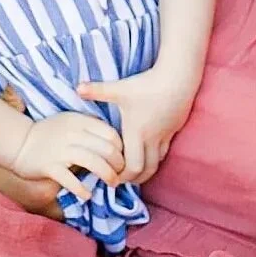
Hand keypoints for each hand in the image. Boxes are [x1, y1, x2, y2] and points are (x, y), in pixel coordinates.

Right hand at [11, 112, 124, 201]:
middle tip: (120, 174)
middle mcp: (73, 134)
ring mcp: (61, 150)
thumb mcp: (71, 122)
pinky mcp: (49, 166)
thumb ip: (90, 129)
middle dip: (119, 164)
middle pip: (106, 149)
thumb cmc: (49, 134)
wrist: (18, 142)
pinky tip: (87, 195)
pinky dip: (82, 189)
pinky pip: (71, 180)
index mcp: (80, 121)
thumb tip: (116, 146)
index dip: (121, 149)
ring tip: (112, 184)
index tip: (122, 159)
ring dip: (108, 175)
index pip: (111, 134)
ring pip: (94, 162)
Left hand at [78, 68, 193, 183]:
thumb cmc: (147, 84)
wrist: (178, 77)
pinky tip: (148, 153)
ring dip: (146, 169)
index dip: (122, 176)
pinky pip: (165, 151)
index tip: (112, 176)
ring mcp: (165, 135)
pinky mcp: (174, 129)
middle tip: (121, 178)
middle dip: (134, 179)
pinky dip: (156, 157)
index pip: (132, 167)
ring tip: (133, 170)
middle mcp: (152, 138)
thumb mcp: (120, 88)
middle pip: (146, 170)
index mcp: (136, 132)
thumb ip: (97, 90)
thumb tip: (77, 87)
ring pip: (157, 163)